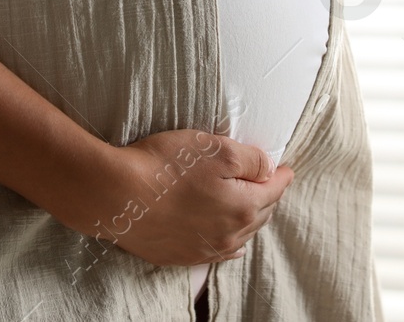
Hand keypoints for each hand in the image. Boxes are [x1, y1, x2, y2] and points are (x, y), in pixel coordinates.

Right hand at [55, 129, 293, 266]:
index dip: (282, 176)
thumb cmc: (165, 166)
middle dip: (267, 198)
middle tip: (268, 183)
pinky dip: (229, 242)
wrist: (117, 195)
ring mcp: (204, 249)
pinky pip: (217, 252)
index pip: (273, 191)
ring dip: (248, 220)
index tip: (286, 169)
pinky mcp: (180, 255)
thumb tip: (269, 168)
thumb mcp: (216, 148)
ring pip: (240, 235)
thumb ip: (250, 159)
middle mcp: (228, 234)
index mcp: (242, 206)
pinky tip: (230, 242)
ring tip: (250, 207)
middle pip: (259, 215)